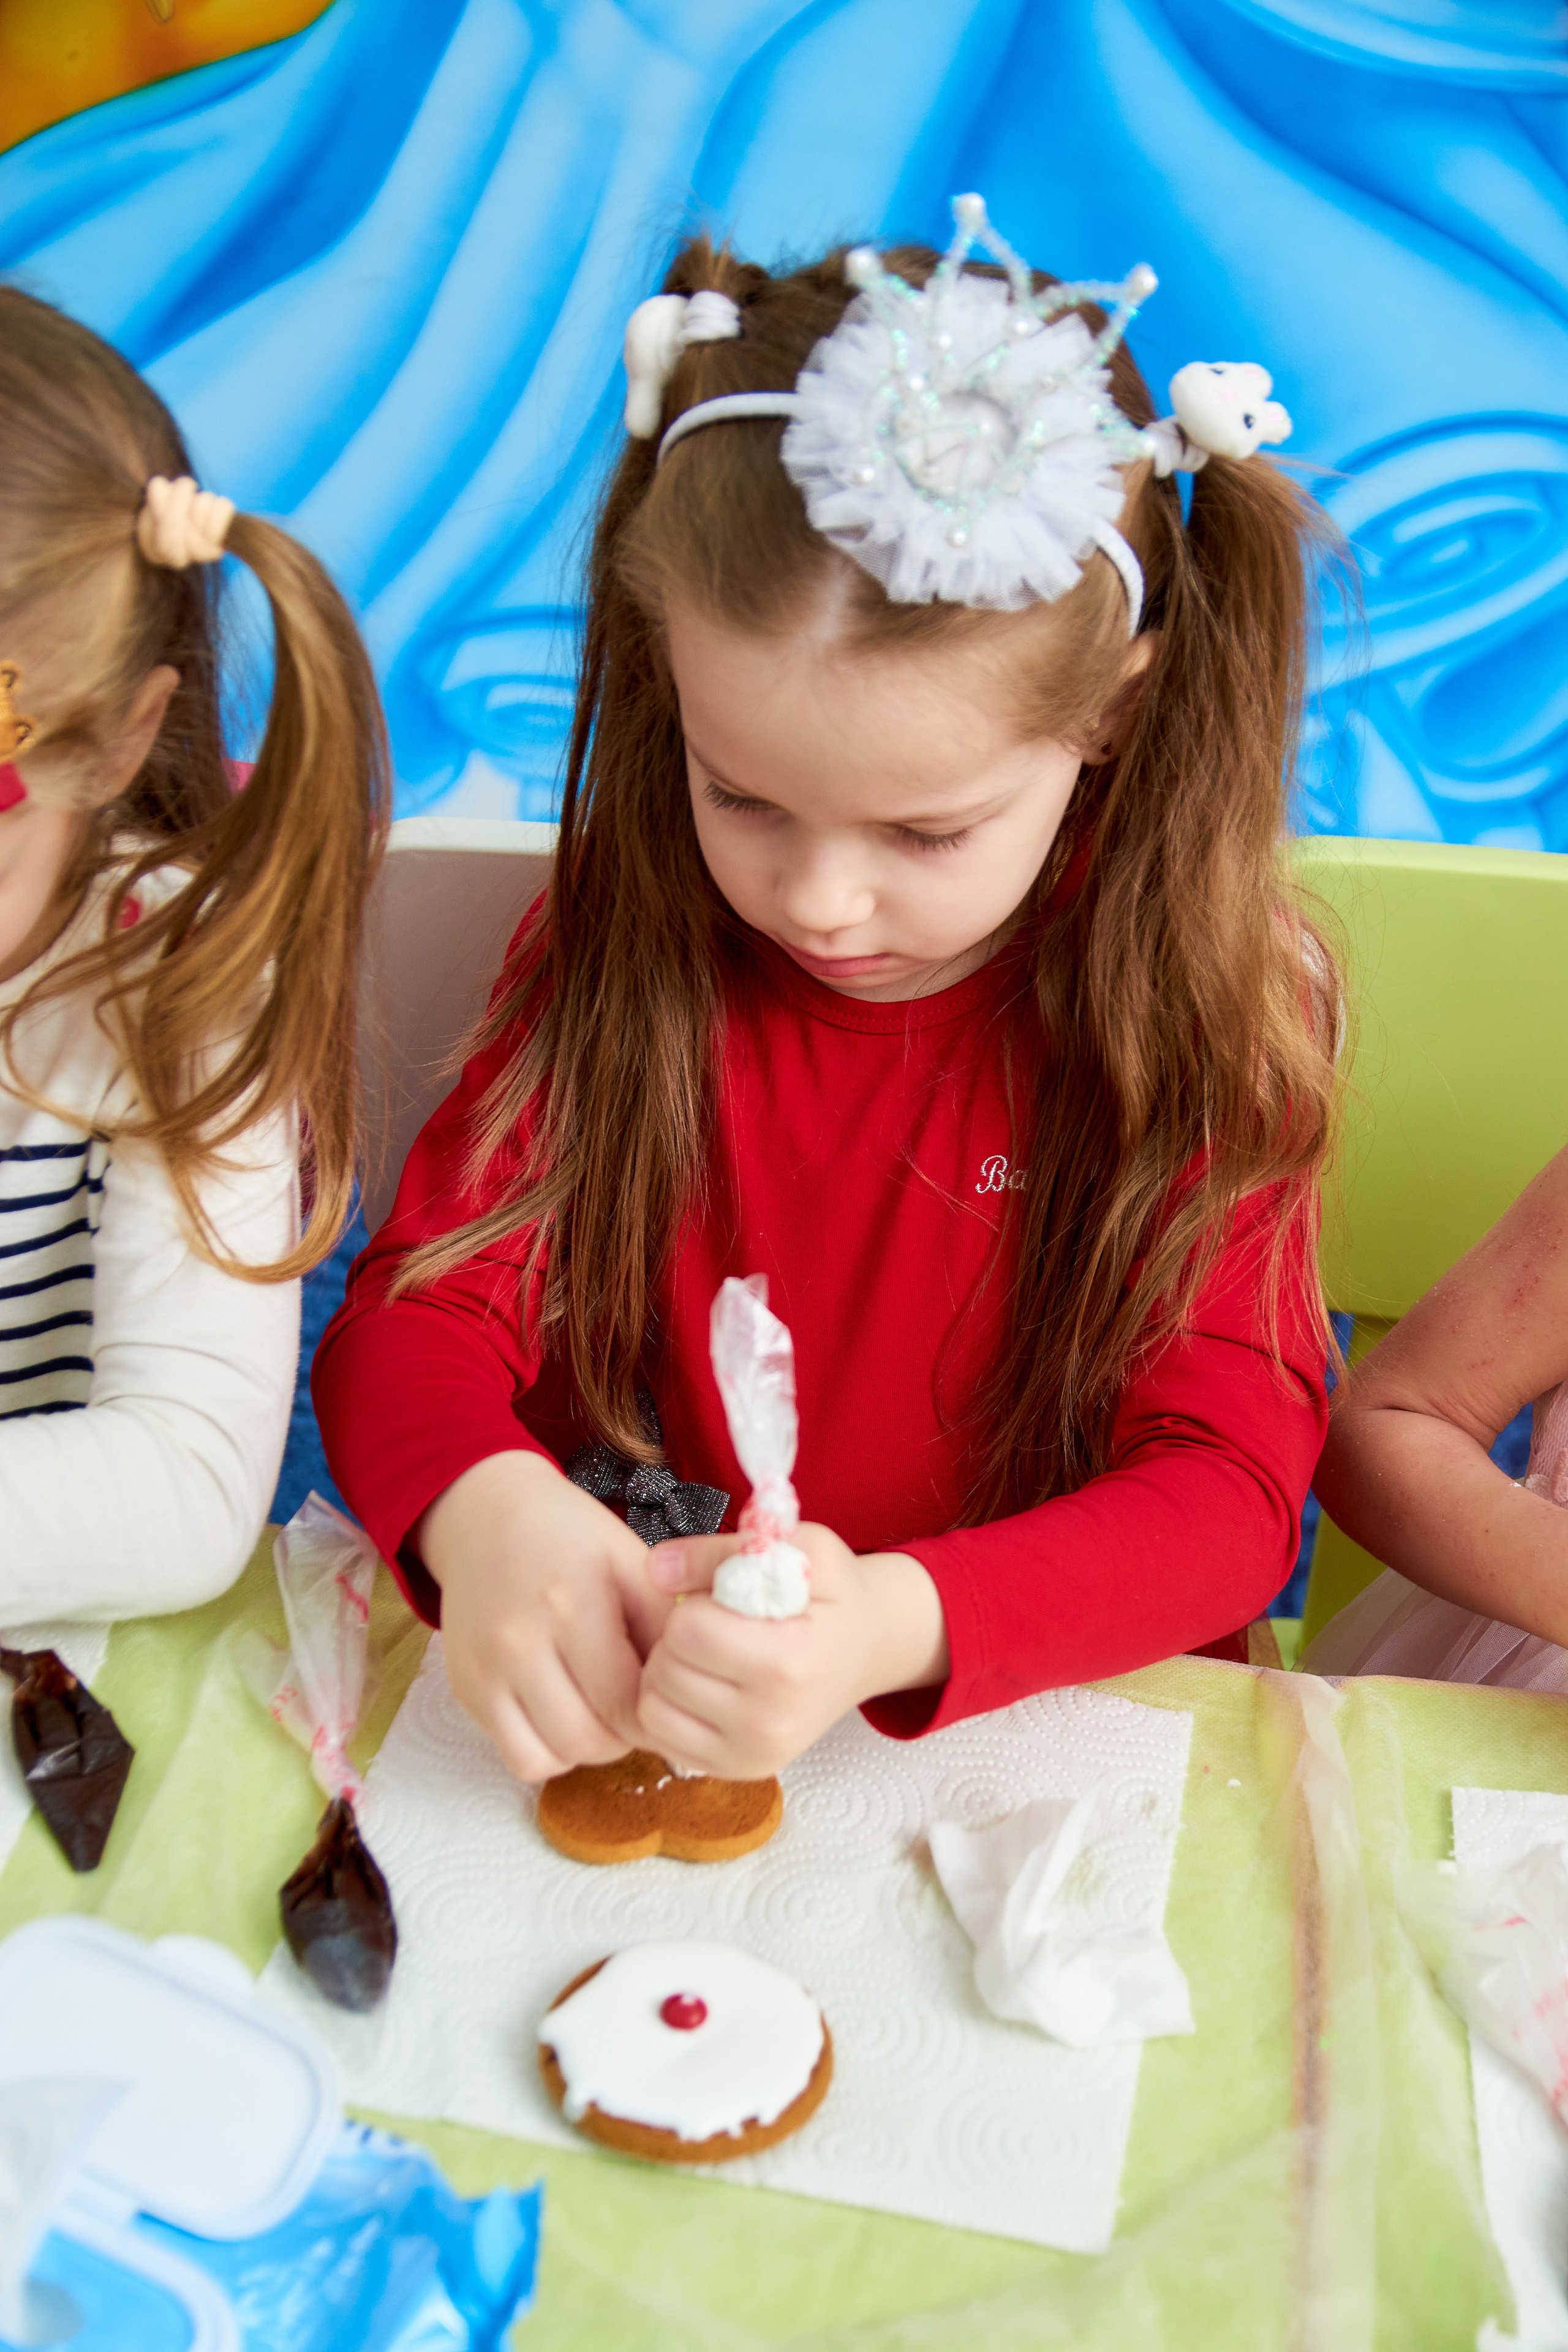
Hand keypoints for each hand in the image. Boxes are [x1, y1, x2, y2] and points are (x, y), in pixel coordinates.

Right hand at [416, 1450, 675, 1783]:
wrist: (487, 1516)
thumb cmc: (570, 1537)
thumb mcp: (631, 1562)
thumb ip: (665, 1626)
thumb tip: (691, 1688)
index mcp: (571, 1606)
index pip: (626, 1704)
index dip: (656, 1714)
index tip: (665, 1698)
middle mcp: (518, 1643)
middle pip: (587, 1740)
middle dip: (622, 1736)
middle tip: (633, 1707)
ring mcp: (485, 1671)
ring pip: (547, 1760)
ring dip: (583, 1748)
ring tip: (597, 1710)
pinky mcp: (466, 1690)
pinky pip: (515, 1755)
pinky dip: (545, 1749)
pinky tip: (562, 1711)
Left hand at [636, 1521, 948, 1777]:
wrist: (870, 1648)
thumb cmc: (835, 1595)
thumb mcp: (799, 1547)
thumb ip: (722, 1551)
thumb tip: (657, 1568)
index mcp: (790, 1662)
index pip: (689, 1630)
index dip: (695, 1603)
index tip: (724, 1601)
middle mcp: (771, 1721)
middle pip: (665, 1669)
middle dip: (679, 1637)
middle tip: (717, 1626)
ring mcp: (754, 1753)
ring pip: (652, 1708)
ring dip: (667, 1672)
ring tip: (707, 1654)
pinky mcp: (738, 1770)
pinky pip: (662, 1738)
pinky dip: (670, 1707)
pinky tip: (703, 1684)